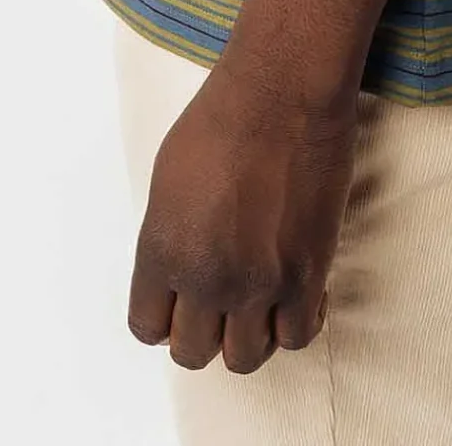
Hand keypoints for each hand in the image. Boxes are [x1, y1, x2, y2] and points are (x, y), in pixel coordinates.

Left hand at [127, 54, 358, 374]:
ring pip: (245, 358)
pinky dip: (294, 325)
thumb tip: (178, 268)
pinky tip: (296, 296)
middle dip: (202, 333)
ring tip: (259, 304)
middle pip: (192, 354)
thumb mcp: (166, 179)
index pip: (147, 328)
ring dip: (248, 336)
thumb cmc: (221, 118)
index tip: (180, 304)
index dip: (164, 319)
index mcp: (161, 252)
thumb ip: (168, 237)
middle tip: (220, 305)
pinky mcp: (305, 277)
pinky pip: (296, 338)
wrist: (282, 93)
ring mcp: (257, 284)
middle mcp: (204, 279)